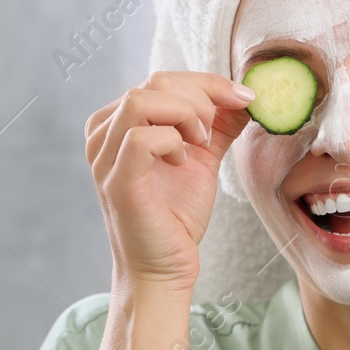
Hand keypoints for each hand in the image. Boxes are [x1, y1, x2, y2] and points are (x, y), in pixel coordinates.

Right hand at [84, 71, 254, 291]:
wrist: (165, 270)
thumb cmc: (176, 218)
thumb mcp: (201, 161)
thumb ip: (217, 128)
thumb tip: (243, 98)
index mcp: (119, 123)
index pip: (162, 80)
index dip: (208, 83)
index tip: (246, 98)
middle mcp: (104, 135)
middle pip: (154, 83)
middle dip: (202, 98)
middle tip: (218, 132)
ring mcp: (106, 157)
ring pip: (140, 100)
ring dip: (185, 116)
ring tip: (201, 145)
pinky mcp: (117, 181)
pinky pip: (140, 138)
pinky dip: (171, 142)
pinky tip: (184, 162)